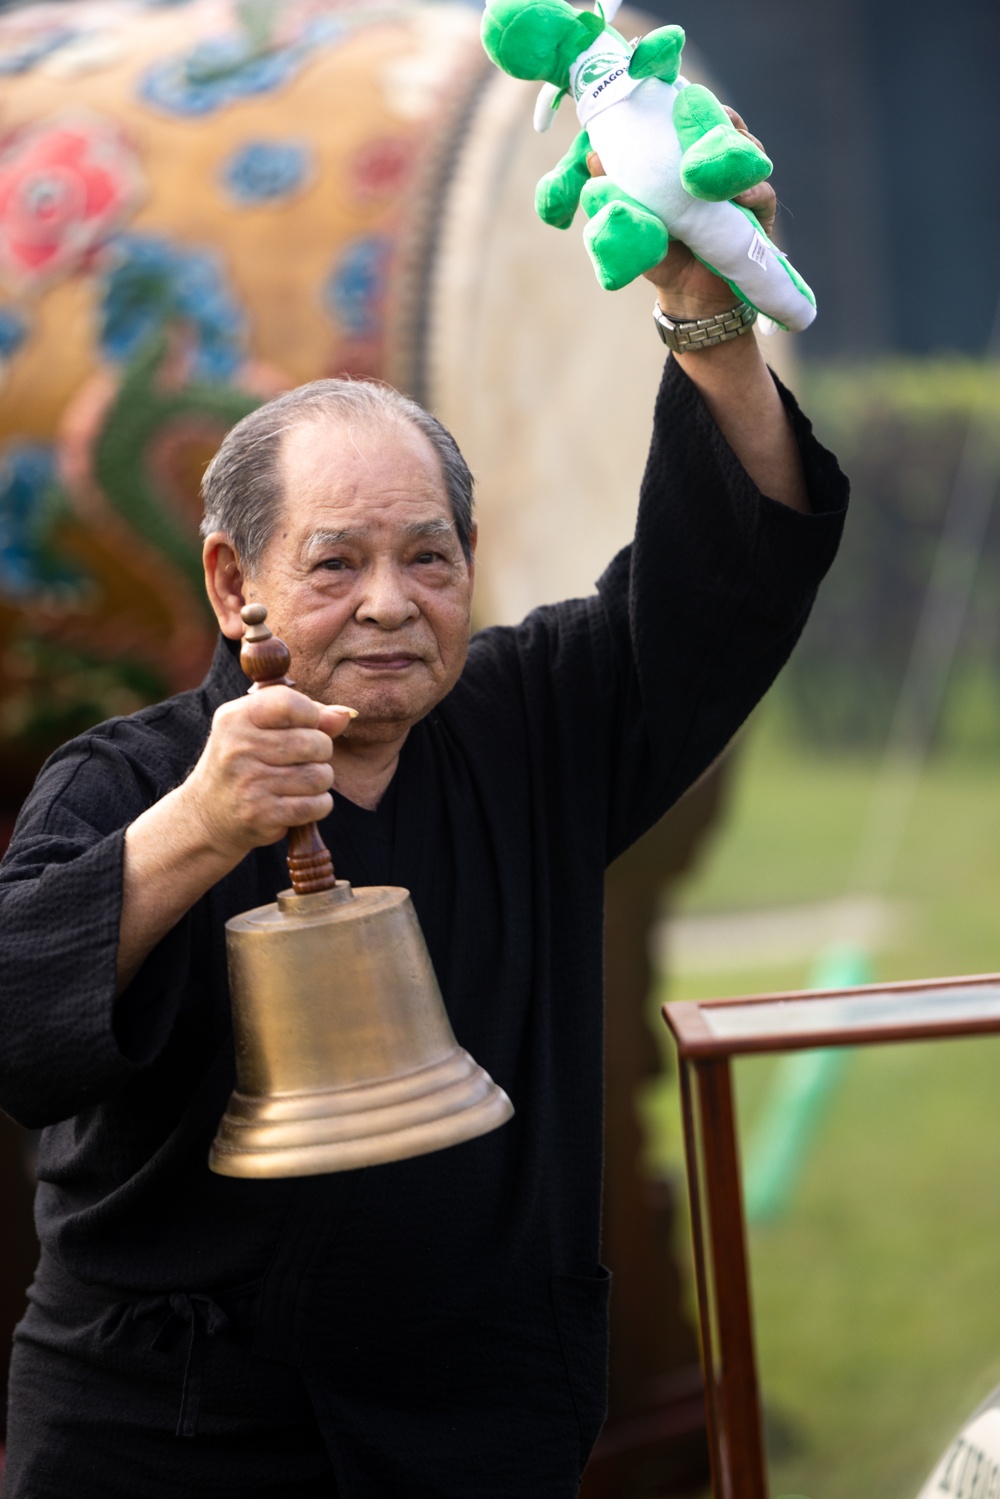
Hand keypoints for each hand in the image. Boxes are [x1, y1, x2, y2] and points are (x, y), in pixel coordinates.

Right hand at [181, 687, 355, 860]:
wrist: (207, 814)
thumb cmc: (244, 762)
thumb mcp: (261, 729)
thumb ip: (306, 717)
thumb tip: (345, 715)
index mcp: (236, 718)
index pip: (291, 703)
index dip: (311, 715)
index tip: (305, 726)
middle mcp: (238, 748)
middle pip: (315, 743)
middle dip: (321, 752)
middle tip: (304, 759)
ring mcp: (249, 783)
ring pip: (320, 776)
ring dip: (320, 780)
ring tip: (301, 782)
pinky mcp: (261, 814)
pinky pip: (316, 805)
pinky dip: (318, 804)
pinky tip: (301, 802)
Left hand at [586, 107, 776, 319]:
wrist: (687, 298)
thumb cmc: (661, 251)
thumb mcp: (633, 220)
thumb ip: (617, 189)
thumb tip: (593, 155)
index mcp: (689, 160)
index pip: (696, 119)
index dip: (690, 103)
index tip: (676, 93)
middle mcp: (719, 167)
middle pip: (727, 125)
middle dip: (717, 116)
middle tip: (699, 120)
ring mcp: (743, 187)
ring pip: (749, 151)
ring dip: (735, 148)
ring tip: (714, 157)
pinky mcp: (761, 214)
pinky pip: (763, 193)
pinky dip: (752, 190)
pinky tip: (738, 195)